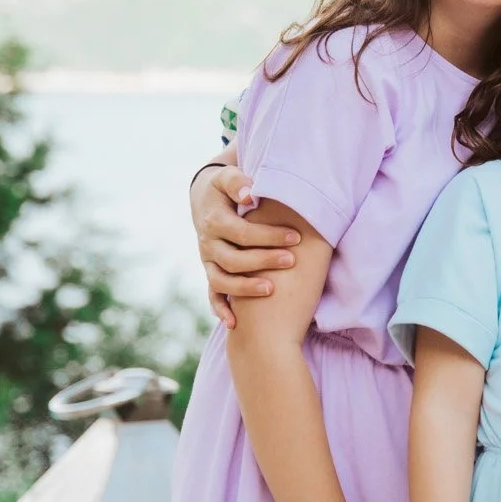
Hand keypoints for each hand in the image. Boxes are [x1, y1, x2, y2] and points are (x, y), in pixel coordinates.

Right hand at [191, 163, 296, 326]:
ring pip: (221, 280)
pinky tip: (235, 324)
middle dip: (263, 261)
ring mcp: (208, 260)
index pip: (242, 233)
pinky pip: (212, 294)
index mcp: (215, 220)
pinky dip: (220, 309)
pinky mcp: (210, 271)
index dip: (268, 236)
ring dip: (244, 288)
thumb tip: (250, 193)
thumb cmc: (226, 187)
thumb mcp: (228, 178)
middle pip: (233, 259)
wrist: (204, 199)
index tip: (296, 237)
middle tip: (292, 260)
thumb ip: (237, 182)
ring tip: (271, 289)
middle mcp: (208, 243)